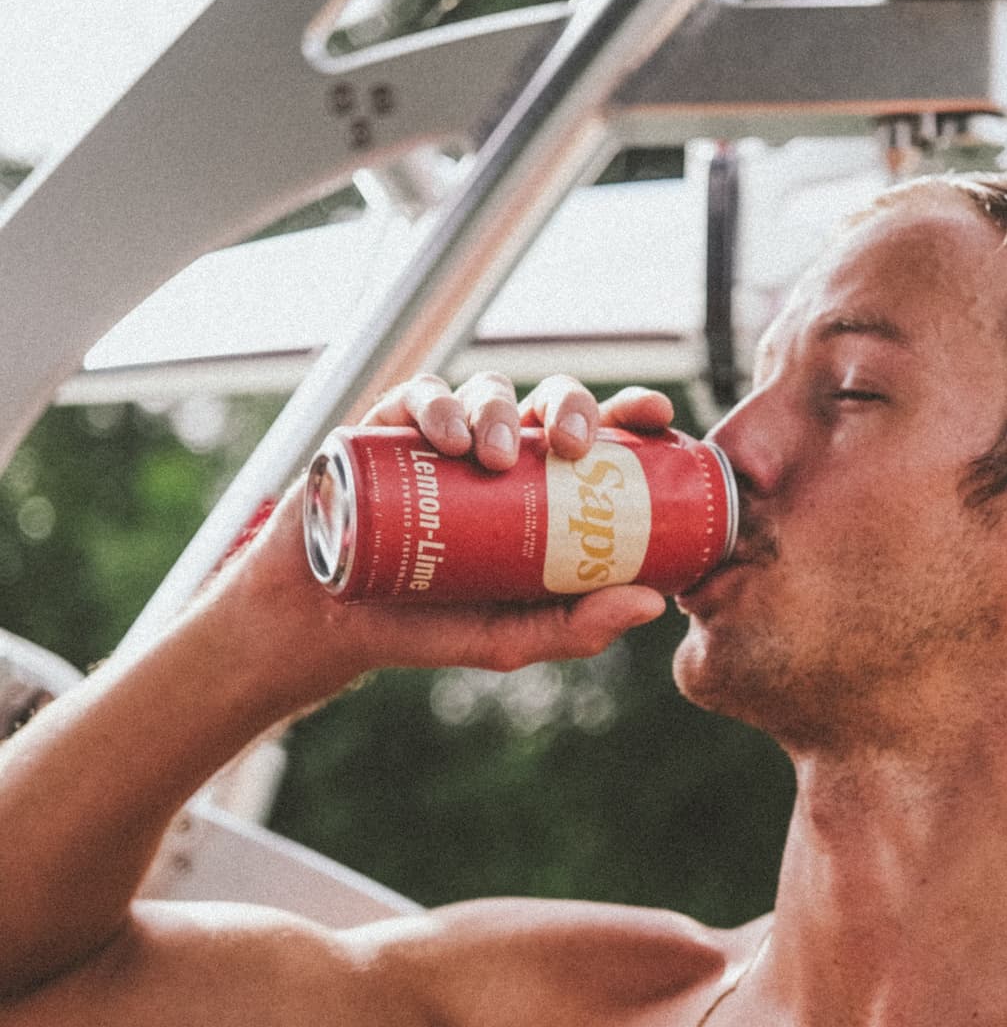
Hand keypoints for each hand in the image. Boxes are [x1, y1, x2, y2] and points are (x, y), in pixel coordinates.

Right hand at [233, 374, 673, 690]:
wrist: (329, 623)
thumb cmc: (429, 626)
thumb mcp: (510, 638)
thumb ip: (575, 627)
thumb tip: (651, 604)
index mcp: (546, 488)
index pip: (600, 437)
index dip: (633, 415)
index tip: (658, 417)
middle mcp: (502, 451)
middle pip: (550, 400)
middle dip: (571, 406)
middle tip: (571, 446)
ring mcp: (445, 434)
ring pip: (489, 389)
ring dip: (501, 410)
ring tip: (496, 456)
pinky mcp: (390, 427)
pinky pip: (421, 393)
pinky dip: (439, 406)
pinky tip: (446, 440)